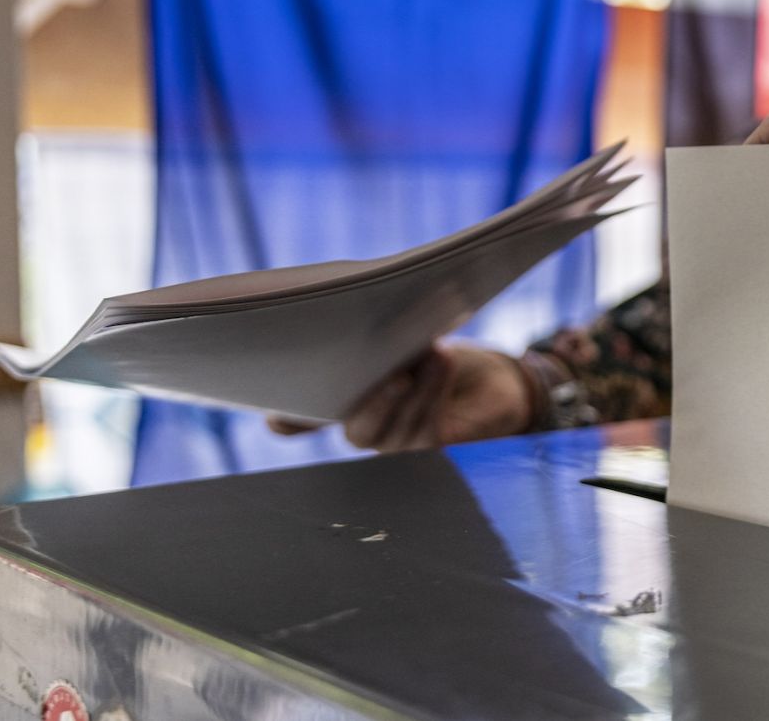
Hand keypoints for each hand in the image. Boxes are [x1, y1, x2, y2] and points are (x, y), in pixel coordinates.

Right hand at [266, 344, 532, 452]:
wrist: (492, 377)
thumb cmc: (438, 353)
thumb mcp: (407, 337)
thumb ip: (381, 339)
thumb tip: (367, 322)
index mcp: (343, 399)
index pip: (303, 417)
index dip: (288, 418)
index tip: (275, 419)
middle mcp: (362, 425)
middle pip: (355, 429)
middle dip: (374, 401)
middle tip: (394, 373)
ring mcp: (395, 442)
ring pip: (394, 428)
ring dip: (414, 387)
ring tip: (432, 351)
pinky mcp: (429, 446)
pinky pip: (425, 428)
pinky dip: (433, 390)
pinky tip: (440, 363)